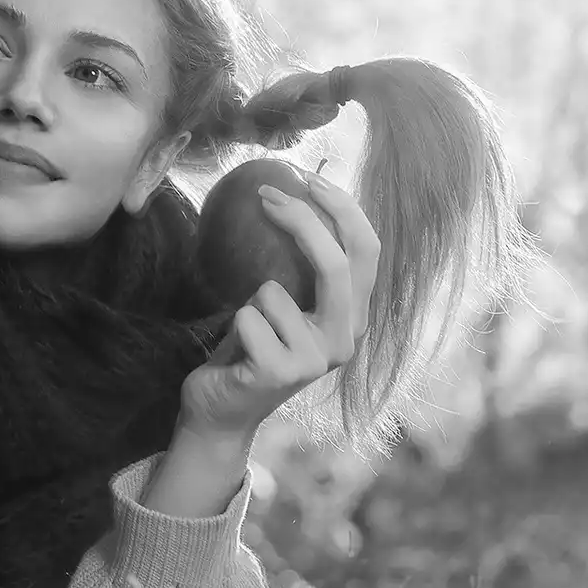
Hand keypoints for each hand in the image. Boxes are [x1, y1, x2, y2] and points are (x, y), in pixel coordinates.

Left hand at [177, 173, 380, 440]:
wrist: (220, 409)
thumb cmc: (249, 348)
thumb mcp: (281, 302)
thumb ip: (299, 265)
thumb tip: (293, 189)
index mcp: (353, 317)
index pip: (367, 250)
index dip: (343, 208)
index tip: (304, 178)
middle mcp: (346, 339)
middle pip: (337, 265)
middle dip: (301, 222)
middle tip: (265, 193)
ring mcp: (317, 360)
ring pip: (274, 291)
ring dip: (249, 299)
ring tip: (249, 330)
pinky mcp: (282, 372)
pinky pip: (247, 315)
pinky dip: (234, 323)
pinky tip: (238, 351)